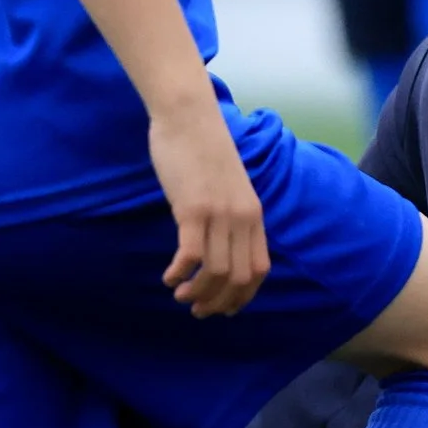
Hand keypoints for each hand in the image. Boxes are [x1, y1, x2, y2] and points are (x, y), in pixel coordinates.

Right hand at [149, 101, 269, 316]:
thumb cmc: (205, 150)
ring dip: (197, 293)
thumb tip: (223, 245)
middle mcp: (241, 217)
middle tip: (196, 310)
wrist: (190, 117)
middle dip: (218, 302)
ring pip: (216, 272)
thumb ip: (231, 215)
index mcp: (254, 214)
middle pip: (238, 278)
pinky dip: (179, 274)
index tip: (224, 308)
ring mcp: (219, 213)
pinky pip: (190, 255)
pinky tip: (168, 276)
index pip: (259, 269)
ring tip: (180, 295)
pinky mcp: (192, 208)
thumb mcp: (230, 187)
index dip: (243, 296)